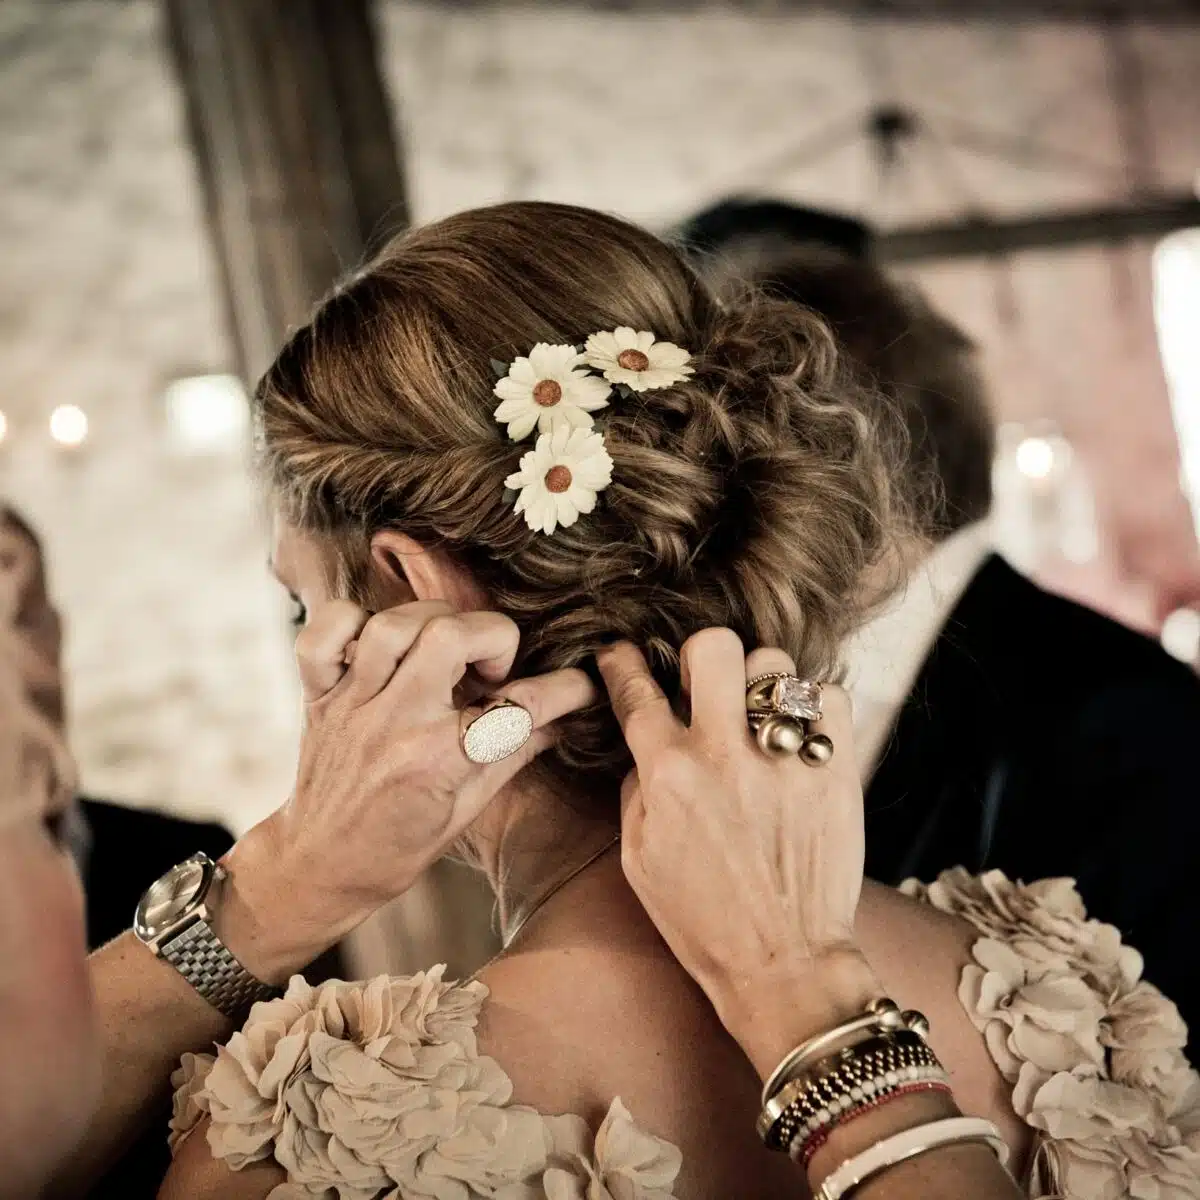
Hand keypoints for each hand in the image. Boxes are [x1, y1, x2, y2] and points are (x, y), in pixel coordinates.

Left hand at [217, 600, 594, 981]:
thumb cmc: (397, 847)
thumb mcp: (468, 809)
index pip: (517, 705)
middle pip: (450, 634)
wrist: (319, 866)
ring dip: (431, 624)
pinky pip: (324, 634)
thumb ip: (516, 752)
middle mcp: (394, 722)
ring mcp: (353, 703)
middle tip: (490, 671)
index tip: (579, 685)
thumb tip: (566, 715)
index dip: (565, 688)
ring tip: (442, 653)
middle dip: (491, 635)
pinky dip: (350, 622)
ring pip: (393, 622)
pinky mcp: (319, 693)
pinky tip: (377, 644)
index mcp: (437, 760)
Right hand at [597, 630, 880, 1076]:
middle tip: (706, 686)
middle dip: (702, 657)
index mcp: (668, 777)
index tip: (623, 654)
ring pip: (775, 664)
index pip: (637, 692)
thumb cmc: (702, 919)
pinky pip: (830, 700)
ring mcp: (785, 761)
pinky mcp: (836, 772)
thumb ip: (638, 787)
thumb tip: (648, 738)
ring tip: (759, 718)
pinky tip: (799, 740)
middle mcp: (725, 757)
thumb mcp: (639, 857)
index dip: (622, 663)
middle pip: (713, 647)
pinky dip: (815, 710)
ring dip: (761, 685)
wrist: (783, 964)